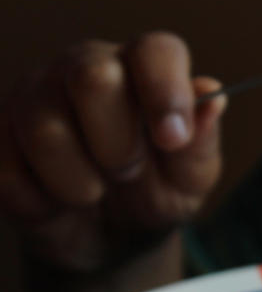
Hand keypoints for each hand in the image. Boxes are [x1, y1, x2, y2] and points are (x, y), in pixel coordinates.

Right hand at [0, 31, 226, 271]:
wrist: (113, 241)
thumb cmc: (156, 194)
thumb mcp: (190, 178)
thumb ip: (201, 140)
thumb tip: (212, 97)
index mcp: (143, 70)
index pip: (155, 50)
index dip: (165, 92)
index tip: (171, 140)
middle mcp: (85, 67)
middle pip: (92, 77)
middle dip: (118, 144)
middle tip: (128, 172)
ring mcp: (35, 96)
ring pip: (45, 129)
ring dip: (80, 183)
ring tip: (95, 191)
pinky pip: (10, 170)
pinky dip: (44, 202)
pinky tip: (58, 200)